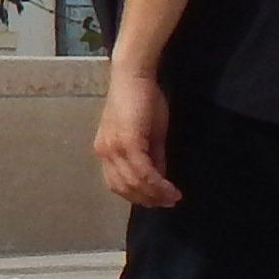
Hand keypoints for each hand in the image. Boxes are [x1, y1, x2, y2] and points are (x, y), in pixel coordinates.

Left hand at [95, 70, 179, 208]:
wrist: (134, 76)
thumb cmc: (142, 99)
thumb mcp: (149, 134)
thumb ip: (152, 157)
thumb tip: (159, 177)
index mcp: (105, 151)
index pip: (118, 183)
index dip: (138, 196)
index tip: (159, 201)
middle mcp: (105, 153)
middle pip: (124, 187)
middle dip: (147, 199)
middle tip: (168, 202)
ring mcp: (114, 148)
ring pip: (133, 183)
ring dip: (154, 194)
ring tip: (173, 197)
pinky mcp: (127, 142)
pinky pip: (142, 171)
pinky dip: (157, 184)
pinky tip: (170, 188)